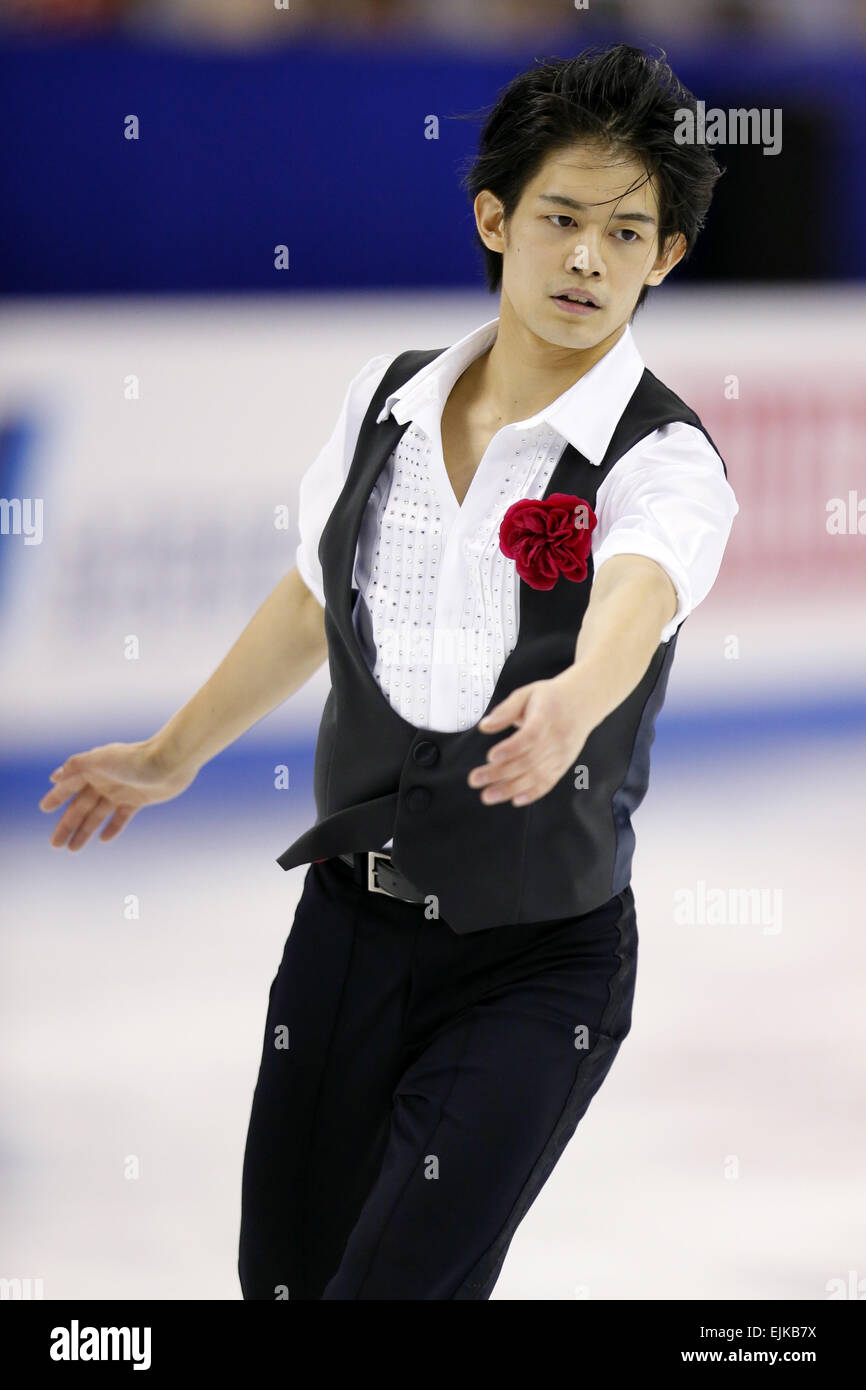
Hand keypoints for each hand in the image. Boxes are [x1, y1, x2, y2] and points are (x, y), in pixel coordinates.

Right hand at [38, 738, 198, 850]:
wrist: (171, 762)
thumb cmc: (136, 759)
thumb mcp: (102, 759)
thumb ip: (77, 765)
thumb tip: (55, 777)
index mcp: (94, 768)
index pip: (69, 785)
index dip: (57, 797)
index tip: (43, 809)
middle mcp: (105, 779)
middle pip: (81, 806)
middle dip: (67, 825)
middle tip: (54, 845)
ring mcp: (121, 790)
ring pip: (97, 815)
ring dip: (85, 831)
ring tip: (72, 850)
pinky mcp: (137, 799)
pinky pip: (121, 816)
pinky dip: (112, 827)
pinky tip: (103, 839)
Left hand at [467, 669, 592, 807]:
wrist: (582, 703)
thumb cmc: (551, 698)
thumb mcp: (526, 694)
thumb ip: (505, 710)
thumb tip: (484, 726)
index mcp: (546, 717)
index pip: (530, 737)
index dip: (511, 749)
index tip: (491, 756)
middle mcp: (556, 739)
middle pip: (527, 761)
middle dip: (499, 773)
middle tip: (475, 780)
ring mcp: (560, 755)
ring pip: (535, 776)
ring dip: (510, 789)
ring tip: (488, 795)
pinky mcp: (562, 765)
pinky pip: (548, 783)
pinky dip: (532, 794)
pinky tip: (515, 800)